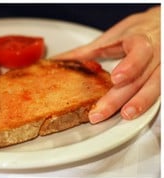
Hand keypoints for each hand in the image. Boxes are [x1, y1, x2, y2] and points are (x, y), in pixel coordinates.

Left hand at [55, 6, 159, 122]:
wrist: (163, 25)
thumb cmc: (138, 30)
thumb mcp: (113, 36)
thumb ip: (88, 52)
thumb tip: (60, 60)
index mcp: (139, 40)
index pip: (139, 51)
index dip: (129, 65)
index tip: (116, 78)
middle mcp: (155, 54)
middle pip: (139, 77)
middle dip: (119, 97)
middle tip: (100, 112)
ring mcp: (162, 67)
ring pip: (154, 86)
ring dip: (139, 103)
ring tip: (125, 115)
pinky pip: (159, 91)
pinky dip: (147, 102)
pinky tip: (135, 111)